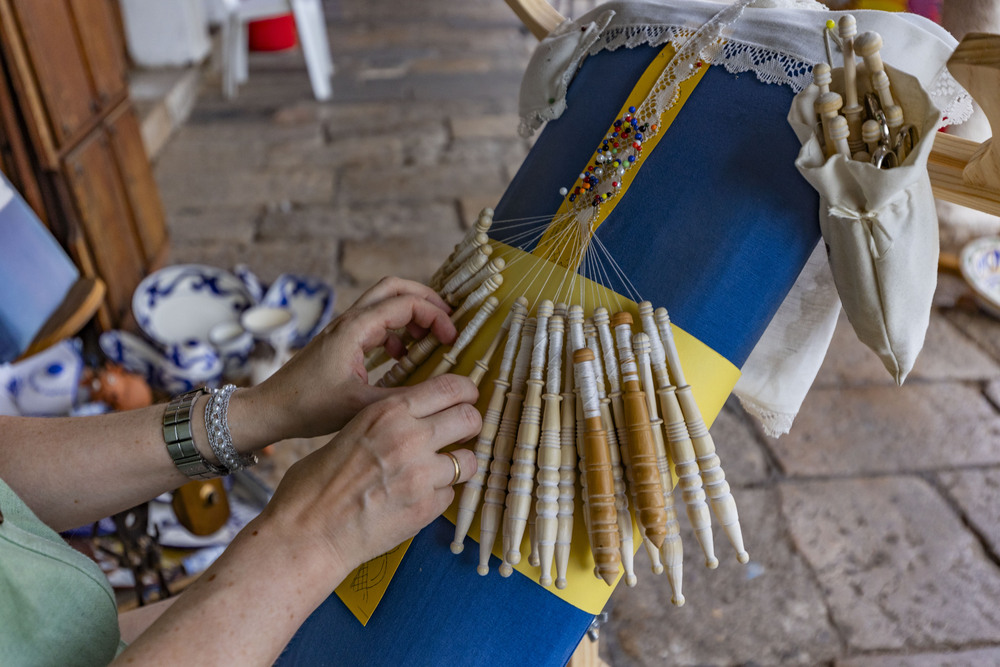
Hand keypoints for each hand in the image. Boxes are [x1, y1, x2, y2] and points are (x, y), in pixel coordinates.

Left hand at [237, 277, 457, 444]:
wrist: (270, 410)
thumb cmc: (309, 407)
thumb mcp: (362, 406)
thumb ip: (404, 397)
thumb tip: (443, 392)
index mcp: (355, 329)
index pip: (406, 303)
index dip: (435, 316)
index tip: (452, 339)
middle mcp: (349, 321)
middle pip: (395, 287)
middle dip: (426, 299)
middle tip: (447, 321)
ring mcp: (343, 329)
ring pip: (384, 302)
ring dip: (411, 313)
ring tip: (430, 338)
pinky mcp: (340, 341)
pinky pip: (375, 322)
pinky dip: (396, 330)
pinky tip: (402, 357)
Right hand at [256, 374, 481, 578]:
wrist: (307, 533)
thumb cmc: (315, 485)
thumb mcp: (349, 433)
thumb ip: (385, 425)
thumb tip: (410, 422)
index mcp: (388, 412)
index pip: (449, 387)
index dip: (465, 391)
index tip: (467, 398)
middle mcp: (411, 437)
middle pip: (470, 418)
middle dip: (470, 425)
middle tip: (461, 433)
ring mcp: (422, 474)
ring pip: (470, 460)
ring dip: (459, 465)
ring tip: (440, 471)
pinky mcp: (427, 507)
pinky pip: (451, 494)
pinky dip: (439, 496)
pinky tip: (416, 499)